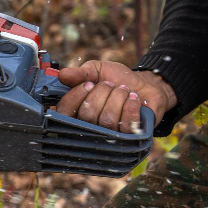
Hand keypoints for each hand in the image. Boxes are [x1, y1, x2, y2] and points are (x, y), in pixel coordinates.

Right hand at [56, 60, 176, 131]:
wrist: (145, 84)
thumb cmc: (117, 79)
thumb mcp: (96, 70)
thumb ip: (80, 73)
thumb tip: (62, 75)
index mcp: (76, 111)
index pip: (64, 112)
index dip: (75, 97)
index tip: (88, 84)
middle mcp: (89, 126)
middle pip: (87, 116)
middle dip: (101, 93)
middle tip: (110, 84)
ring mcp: (109, 134)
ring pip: (107, 120)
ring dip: (117, 97)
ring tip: (123, 89)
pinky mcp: (129, 137)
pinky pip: (125, 126)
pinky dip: (130, 107)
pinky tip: (134, 98)